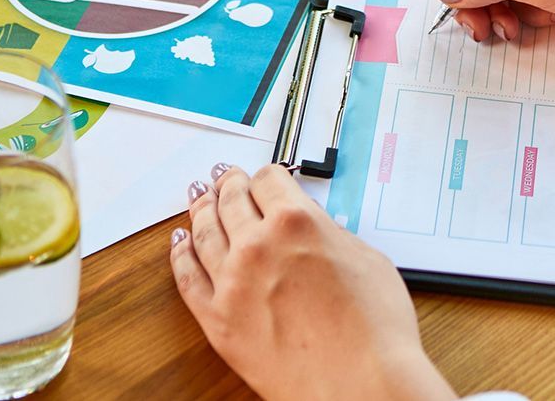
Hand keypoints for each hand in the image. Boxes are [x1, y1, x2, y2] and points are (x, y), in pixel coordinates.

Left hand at [169, 164, 455, 400]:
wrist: (359, 382)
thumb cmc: (375, 328)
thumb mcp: (366, 258)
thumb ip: (331, 235)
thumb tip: (315, 233)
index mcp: (297, 221)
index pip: (268, 180)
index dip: (266, 175)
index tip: (264, 178)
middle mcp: (258, 245)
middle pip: (230, 200)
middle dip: (228, 184)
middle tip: (223, 178)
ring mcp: (232, 283)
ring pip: (204, 232)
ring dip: (200, 210)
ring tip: (197, 199)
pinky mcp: (217, 320)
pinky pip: (187, 278)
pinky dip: (180, 255)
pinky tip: (180, 243)